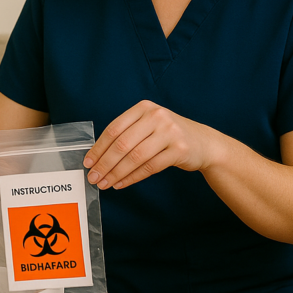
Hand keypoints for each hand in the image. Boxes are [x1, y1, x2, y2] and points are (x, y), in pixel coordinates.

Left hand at [83, 100, 220, 189]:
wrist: (204, 143)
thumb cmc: (169, 135)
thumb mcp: (148, 126)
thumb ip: (127, 134)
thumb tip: (98, 156)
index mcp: (144, 108)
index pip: (114, 129)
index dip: (99, 147)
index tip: (88, 162)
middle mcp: (156, 116)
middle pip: (122, 144)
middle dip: (104, 163)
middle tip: (93, 177)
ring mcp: (169, 132)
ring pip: (135, 157)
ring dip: (116, 173)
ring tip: (105, 183)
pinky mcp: (179, 149)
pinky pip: (149, 167)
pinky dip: (132, 178)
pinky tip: (121, 184)